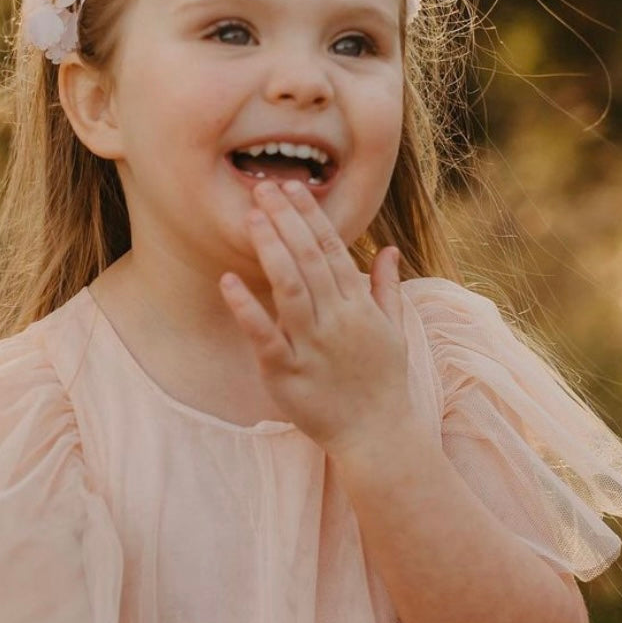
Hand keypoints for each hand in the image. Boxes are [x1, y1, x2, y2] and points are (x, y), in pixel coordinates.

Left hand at [219, 180, 414, 451]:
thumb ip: (386, 287)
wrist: (378, 436)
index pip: (333, 249)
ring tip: (252, 217)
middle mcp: (336, 319)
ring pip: (290, 288)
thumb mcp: (394, 330)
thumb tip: (389, 250)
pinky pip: (265, 336)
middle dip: (286, 220)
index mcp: (358, 305)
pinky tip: (227, 280)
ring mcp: (312, 345)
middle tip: (263, 186)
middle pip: (309, 259)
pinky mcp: (288, 372)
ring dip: (271, 249)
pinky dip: (246, 308)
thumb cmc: (384, 382)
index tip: (292, 187)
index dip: (311, 216)